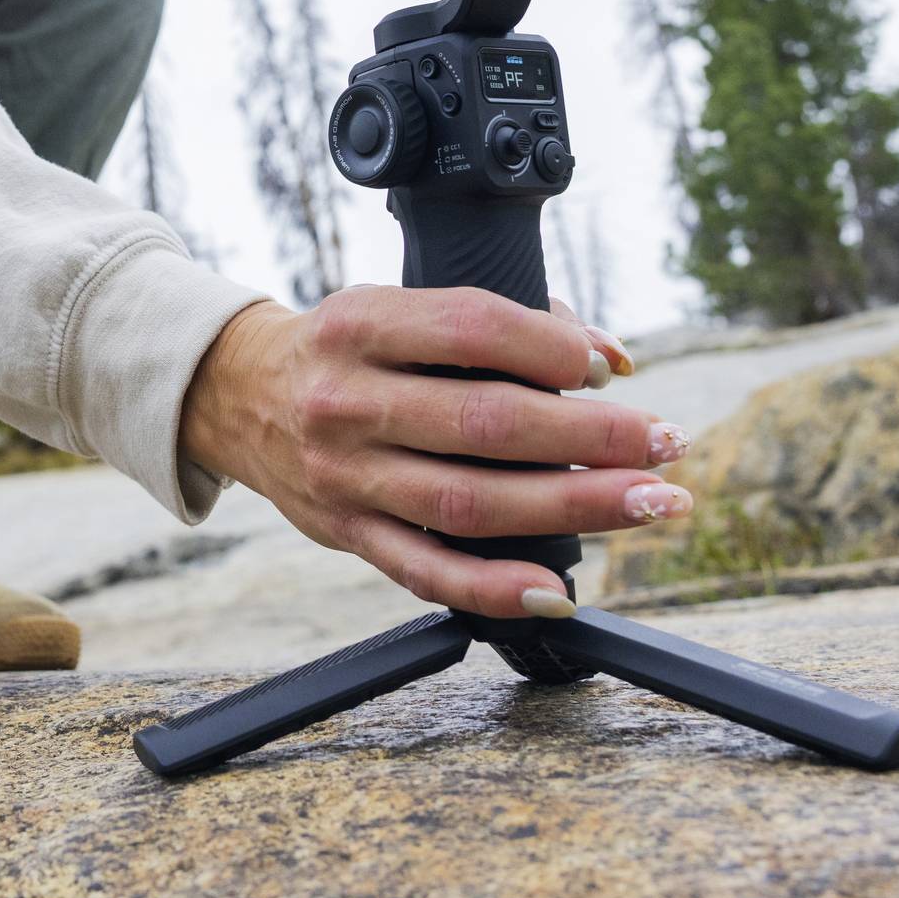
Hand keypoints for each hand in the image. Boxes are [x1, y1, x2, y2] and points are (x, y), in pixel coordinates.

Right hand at [175, 285, 674, 619]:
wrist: (234, 394)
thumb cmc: (340, 347)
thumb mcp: (393, 307)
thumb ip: (491, 324)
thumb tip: (604, 358)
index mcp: (362, 325)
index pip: (474, 329)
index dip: (554, 347)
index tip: (612, 367)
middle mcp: (349, 402)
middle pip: (487, 424)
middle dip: (593, 437)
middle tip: (664, 443)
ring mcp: (345, 476)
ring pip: (471, 503)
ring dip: (574, 507)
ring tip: (649, 502)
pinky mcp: (347, 534)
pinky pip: (426, 573)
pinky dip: (494, 588)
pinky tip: (557, 590)